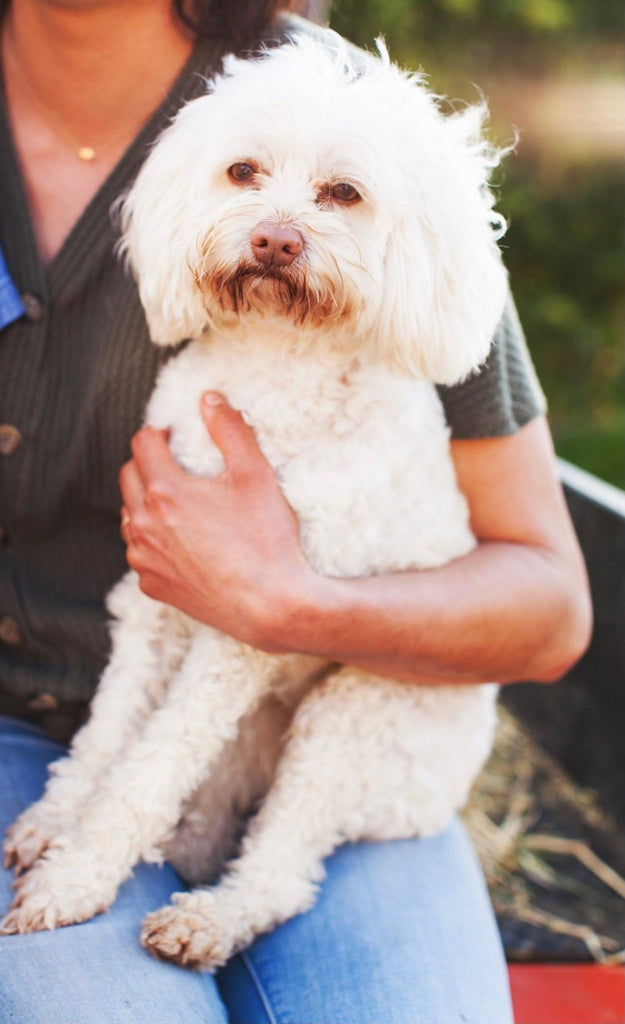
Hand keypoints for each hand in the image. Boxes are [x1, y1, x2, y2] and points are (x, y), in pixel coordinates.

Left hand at [119, 393, 313, 648]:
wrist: (271, 606)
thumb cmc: (267, 539)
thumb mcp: (256, 474)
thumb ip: (230, 430)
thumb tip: (210, 399)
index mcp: (165, 491)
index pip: (143, 443)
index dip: (160, 432)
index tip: (178, 436)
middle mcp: (144, 524)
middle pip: (129, 476)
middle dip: (148, 462)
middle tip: (177, 462)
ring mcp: (144, 559)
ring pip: (129, 515)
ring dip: (145, 500)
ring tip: (179, 501)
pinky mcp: (152, 585)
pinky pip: (140, 551)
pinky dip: (152, 538)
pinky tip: (182, 540)